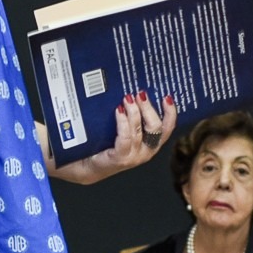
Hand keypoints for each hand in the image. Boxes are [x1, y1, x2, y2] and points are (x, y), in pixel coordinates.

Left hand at [47, 92, 178, 184]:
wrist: (82, 162)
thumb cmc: (102, 142)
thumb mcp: (121, 127)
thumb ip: (131, 115)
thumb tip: (133, 90)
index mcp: (150, 144)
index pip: (166, 129)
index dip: (170, 113)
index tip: (166, 97)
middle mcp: (145, 152)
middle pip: (156, 128)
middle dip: (149, 108)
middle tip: (140, 94)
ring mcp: (133, 157)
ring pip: (140, 132)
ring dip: (135, 112)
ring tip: (127, 99)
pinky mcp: (119, 159)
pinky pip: (126, 138)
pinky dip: (123, 123)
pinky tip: (118, 111)